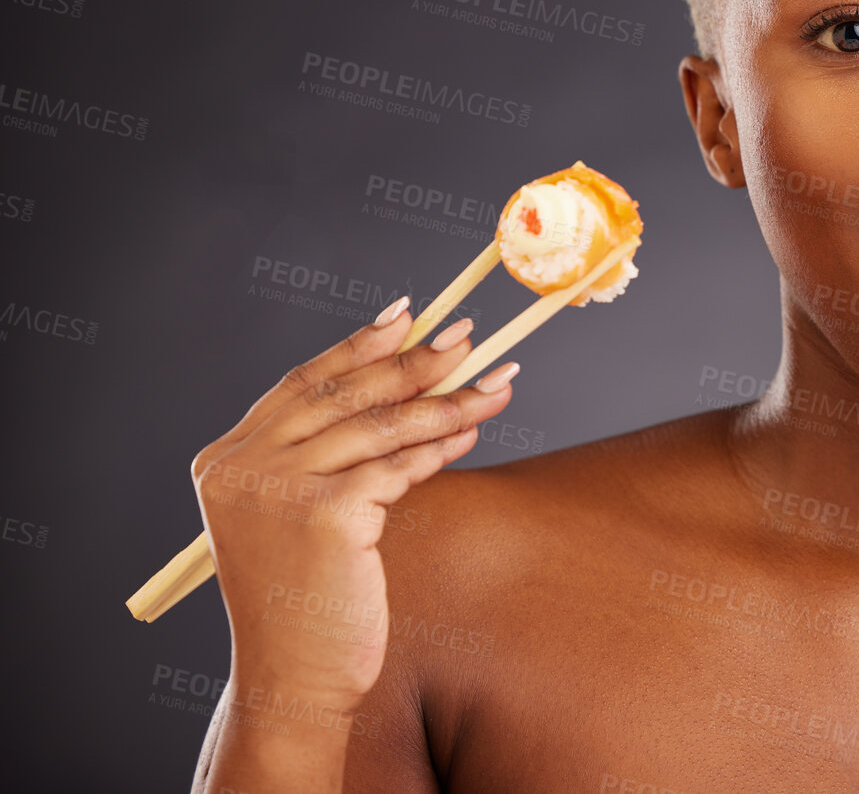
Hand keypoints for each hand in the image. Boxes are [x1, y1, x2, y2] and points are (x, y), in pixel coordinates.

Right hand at [191, 299, 515, 706]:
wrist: (295, 677)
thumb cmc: (309, 599)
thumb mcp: (301, 514)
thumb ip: (331, 453)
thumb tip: (415, 384)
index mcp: (227, 459)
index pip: (303, 382)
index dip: (358, 345)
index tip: (408, 315)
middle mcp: (244, 466)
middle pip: (347, 393)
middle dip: (416, 361)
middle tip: (470, 336)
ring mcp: (280, 487)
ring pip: (383, 426)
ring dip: (448, 402)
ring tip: (497, 385)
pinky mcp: (325, 512)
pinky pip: (398, 466)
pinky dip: (440, 447)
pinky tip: (471, 435)